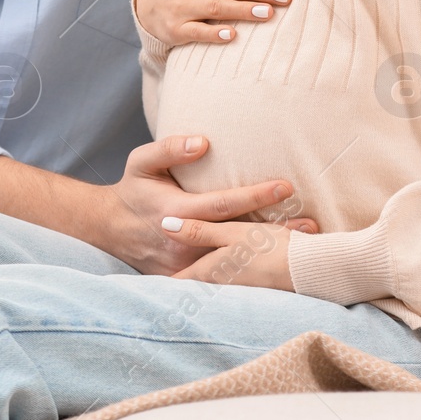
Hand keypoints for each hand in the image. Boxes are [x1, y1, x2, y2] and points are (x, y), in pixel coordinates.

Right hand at [97, 135, 317, 275]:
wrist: (109, 228)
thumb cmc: (133, 189)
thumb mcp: (142, 162)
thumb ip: (169, 148)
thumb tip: (203, 142)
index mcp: (176, 211)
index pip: (223, 204)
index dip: (255, 196)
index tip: (285, 187)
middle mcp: (184, 242)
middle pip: (238, 238)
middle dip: (276, 231)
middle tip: (311, 225)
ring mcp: (185, 264)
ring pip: (234, 260)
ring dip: (269, 253)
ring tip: (304, 247)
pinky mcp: (186, 277)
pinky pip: (222, 275)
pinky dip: (251, 272)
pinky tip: (278, 266)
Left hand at [164, 217, 297, 291]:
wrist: (306, 270)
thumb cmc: (267, 249)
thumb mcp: (231, 233)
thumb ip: (198, 230)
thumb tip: (165, 226)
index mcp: (208, 272)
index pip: (176, 281)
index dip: (162, 277)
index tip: (149, 272)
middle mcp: (218, 286)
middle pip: (192, 286)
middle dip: (181, 279)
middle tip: (166, 269)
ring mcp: (236, 291)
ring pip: (212, 286)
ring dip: (204, 280)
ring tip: (197, 269)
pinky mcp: (253, 291)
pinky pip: (231, 286)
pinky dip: (226, 279)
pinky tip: (231, 270)